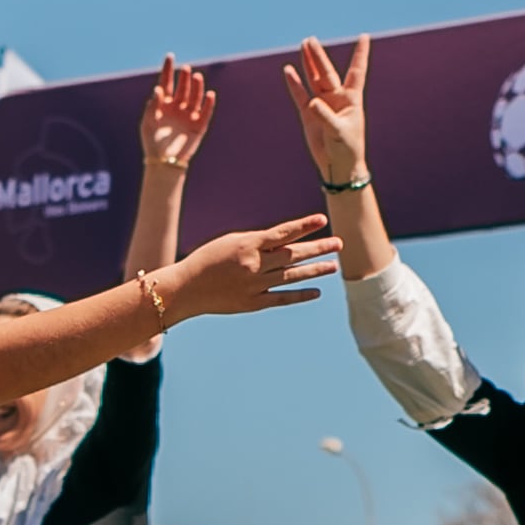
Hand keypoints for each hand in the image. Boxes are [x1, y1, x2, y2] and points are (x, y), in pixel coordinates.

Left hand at [138, 58, 215, 186]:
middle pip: (182, 87)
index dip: (168, 69)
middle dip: (184, 77)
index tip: (170, 56)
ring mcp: (189, 115)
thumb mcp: (147, 122)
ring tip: (196, 77)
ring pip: (194, 97)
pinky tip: (209, 94)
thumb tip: (158, 89)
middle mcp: (177, 107)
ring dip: (196, 87)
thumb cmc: (152, 143)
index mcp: (163, 104)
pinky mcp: (199, 125)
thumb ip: (152, 106)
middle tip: (185, 69)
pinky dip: (208, 103)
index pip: (166, 82)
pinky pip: (206, 112)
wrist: (163, 162)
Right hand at [153, 215, 342, 321]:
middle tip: (339, 244)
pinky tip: (316, 292)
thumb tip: (285, 244)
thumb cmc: (207, 261)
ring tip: (333, 266)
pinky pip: (282, 298)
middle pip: (293, 254)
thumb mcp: (230, 242)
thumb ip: (258, 243)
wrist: (185, 289)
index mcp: (248, 245)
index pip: (282, 233)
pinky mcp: (253, 303)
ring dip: (315, 270)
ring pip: (292, 275)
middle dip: (318, 249)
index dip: (303, 226)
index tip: (322, 221)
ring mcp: (255, 285)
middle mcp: (254, 264)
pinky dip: (300, 295)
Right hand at [282, 36, 372, 186]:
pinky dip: (294, 84)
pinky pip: (300, 95)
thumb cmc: (347, 149)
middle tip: (310, 40)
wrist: (338, 166)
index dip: (360, 54)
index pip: (356, 71)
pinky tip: (289, 70)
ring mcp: (321, 105)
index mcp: (351, 99)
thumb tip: (313, 102)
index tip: (364, 36)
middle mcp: (336, 98)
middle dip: (318, 56)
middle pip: (327, 72)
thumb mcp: (339, 132)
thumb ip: (326, 116)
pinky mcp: (308, 115)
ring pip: (313, 79)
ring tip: (303, 45)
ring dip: (308, 63)